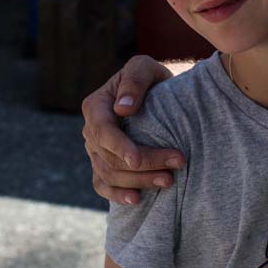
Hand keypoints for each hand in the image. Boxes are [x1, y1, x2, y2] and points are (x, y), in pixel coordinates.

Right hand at [81, 55, 184, 205]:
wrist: (161, 96)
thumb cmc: (153, 79)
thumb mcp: (145, 68)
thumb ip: (135, 80)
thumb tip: (122, 108)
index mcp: (96, 105)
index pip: (102, 130)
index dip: (118, 146)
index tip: (137, 159)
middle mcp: (91, 131)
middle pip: (109, 156)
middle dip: (143, 164)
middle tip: (176, 163)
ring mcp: (96, 152)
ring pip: (110, 174)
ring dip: (139, 181)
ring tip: (169, 180)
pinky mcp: (104, 167)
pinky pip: (103, 186)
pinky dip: (117, 195)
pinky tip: (137, 199)